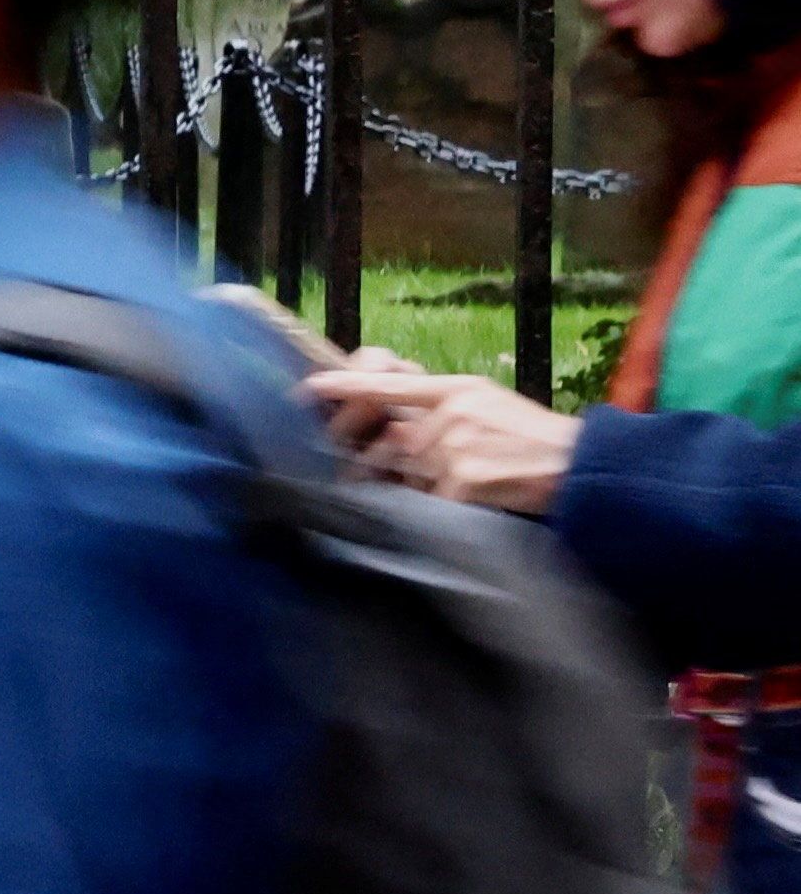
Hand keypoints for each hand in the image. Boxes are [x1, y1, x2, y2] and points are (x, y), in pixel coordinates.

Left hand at [327, 360, 582, 513]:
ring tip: (484, 480)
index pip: (392, 385)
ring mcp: (455, 446)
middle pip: (401, 447)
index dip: (351, 385)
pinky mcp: (463, 480)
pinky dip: (456, 508)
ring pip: (418, 477)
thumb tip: (400, 429)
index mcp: (457, 390)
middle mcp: (451, 413)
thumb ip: (445, 411)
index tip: (313, 385)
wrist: (580, 463)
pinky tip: (487, 497)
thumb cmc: (536, 438)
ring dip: (439, 488)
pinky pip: (439, 502)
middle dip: (416, 466)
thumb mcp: (491, 406)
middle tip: (465, 468)